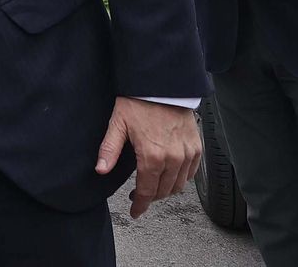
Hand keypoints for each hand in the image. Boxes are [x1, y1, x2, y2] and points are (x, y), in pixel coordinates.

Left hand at [95, 97, 201, 217]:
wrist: (162, 86)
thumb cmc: (138, 103)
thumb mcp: (118, 124)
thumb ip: (109, 150)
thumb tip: (100, 170)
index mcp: (152, 156)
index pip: (146, 191)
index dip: (140, 205)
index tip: (135, 212)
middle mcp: (173, 158)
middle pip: (163, 191)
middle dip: (150, 197)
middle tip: (139, 196)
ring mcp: (187, 154)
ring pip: (178, 186)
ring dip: (165, 190)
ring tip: (152, 185)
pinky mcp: (196, 148)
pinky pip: (190, 174)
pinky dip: (180, 179)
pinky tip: (169, 175)